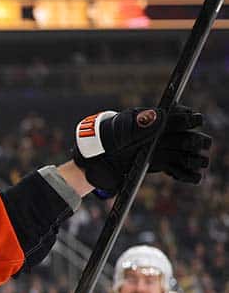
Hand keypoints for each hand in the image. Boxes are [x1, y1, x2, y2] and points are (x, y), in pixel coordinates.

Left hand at [72, 105, 210, 195]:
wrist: (94, 162)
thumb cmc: (104, 140)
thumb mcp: (118, 130)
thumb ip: (137, 124)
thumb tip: (159, 116)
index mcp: (154, 120)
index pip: (180, 117)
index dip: (190, 119)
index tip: (195, 122)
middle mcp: (161, 134)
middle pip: (187, 136)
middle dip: (196, 140)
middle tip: (196, 146)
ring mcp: (161, 149)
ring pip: (186, 153)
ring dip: (194, 159)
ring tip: (197, 163)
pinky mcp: (158, 164)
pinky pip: (178, 169)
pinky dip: (186, 174)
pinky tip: (189, 176)